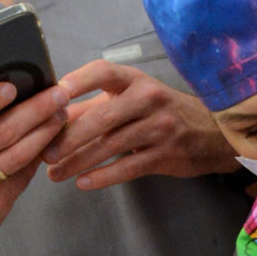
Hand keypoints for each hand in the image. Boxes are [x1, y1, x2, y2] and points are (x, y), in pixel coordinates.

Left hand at [43, 61, 236, 188]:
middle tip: (45, 152)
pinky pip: (128, 168)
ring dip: (78, 162)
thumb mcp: (132, 100)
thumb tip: (53, 115)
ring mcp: (159, 129)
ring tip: (55, 174)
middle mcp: (149, 101)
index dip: (79, 81)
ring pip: (111, 146)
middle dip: (70, 137)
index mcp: (137, 81)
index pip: (104, 73)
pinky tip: (82, 183)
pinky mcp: (165, 156)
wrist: (211, 134)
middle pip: (102, 118)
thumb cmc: (163, 112)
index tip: (55, 94)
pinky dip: (103, 177)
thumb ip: (94, 107)